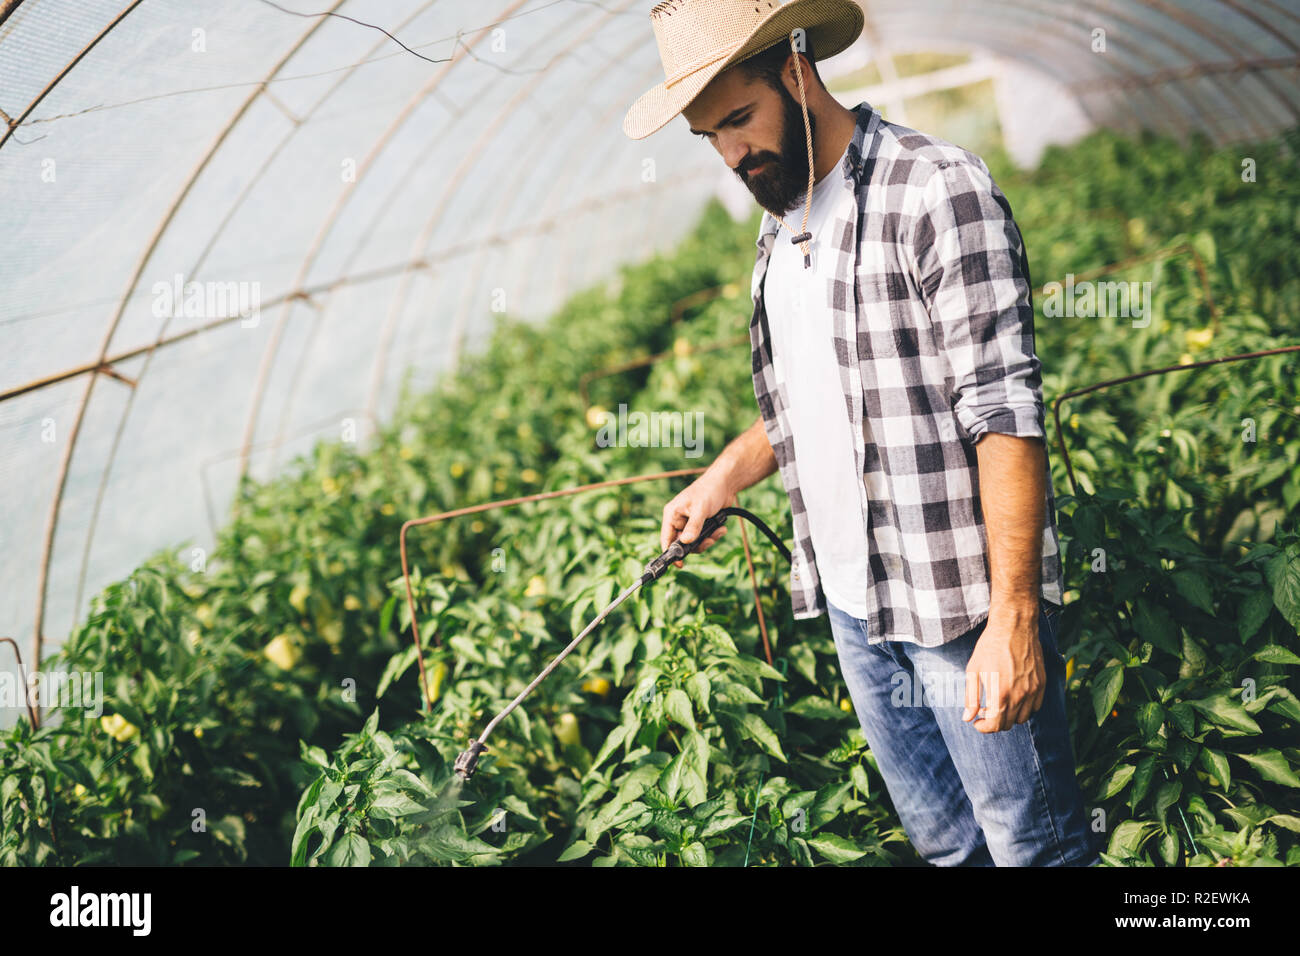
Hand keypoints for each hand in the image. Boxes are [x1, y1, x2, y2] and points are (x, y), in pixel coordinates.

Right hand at [660, 473, 737, 568]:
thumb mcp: (701, 508)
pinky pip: (704, 537)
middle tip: (708, 541)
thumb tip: (686, 542)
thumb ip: (694, 526)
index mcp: (672, 514)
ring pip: (695, 543)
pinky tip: (721, 528)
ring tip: (718, 531)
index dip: (671, 553)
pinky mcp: (701, 525)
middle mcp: (679, 520)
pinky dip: (713, 535)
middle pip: (682, 544)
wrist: (725, 483)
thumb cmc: (709, 490)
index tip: (679, 564)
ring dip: (708, 540)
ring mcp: (690, 523)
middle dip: (697, 545)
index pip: (666, 538)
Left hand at [962, 606, 1044, 732]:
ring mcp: (1033, 690)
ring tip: (999, 702)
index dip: (983, 727)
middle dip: (994, 721)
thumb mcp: (973, 671)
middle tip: (984, 710)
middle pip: (1008, 724)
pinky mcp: (1042, 684)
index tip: (976, 722)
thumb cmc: (990, 646)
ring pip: (1022, 718)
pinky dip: (1024, 708)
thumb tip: (968, 718)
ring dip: (1009, 716)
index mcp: (1001, 694)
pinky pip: (1035, 707)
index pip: (995, 725)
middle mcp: (1020, 696)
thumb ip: (971, 697)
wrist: (1014, 627)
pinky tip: (1013, 696)